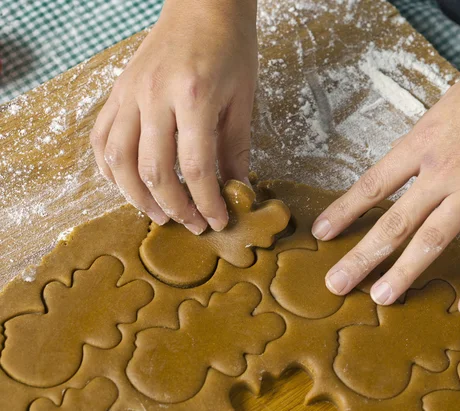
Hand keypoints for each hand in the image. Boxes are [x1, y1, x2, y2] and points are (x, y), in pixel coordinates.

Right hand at [91, 0, 257, 233]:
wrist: (204, 5)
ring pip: (119, 160)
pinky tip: (128, 186)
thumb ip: (236, 148)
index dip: (207, 202)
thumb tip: (237, 190)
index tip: (217, 221)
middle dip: (175, 207)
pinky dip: (110, 169)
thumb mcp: (242, 98)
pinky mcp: (118, 92)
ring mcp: (130, 93)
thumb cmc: (230, 48)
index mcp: (195, 96)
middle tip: (192, 225)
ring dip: (138, 197)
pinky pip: (102, 138)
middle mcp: (155, 96)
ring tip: (160, 214)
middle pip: (154, 170)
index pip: (196, 167)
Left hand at [312, 44, 459, 316]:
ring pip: (432, 240)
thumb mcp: (443, 108)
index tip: (321, 232)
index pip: (372, 185)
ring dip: (404, 272)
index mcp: (421, 145)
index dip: (344, 211)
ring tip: (382, 298)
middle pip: (393, 222)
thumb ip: (425, 142)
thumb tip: (409, 162)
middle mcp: (440, 173)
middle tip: (337, 283)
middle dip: (362, 256)